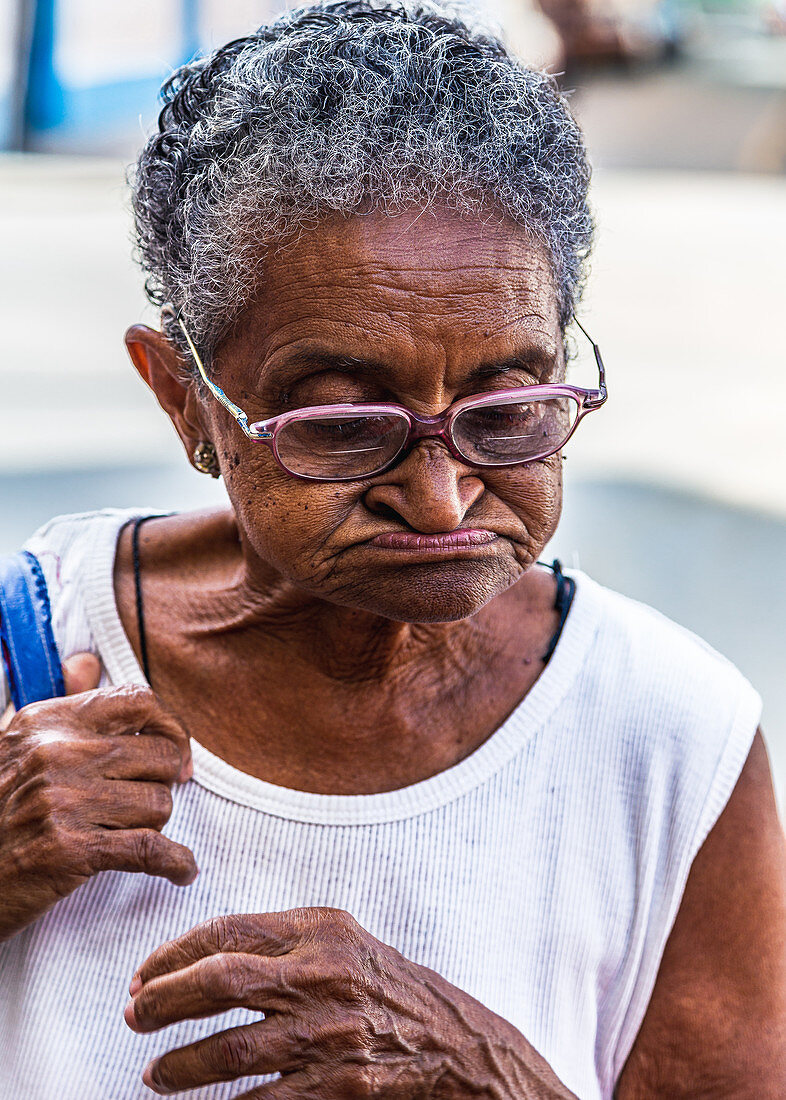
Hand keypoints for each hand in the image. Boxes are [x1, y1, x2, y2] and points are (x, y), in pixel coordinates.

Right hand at [0, 654, 196, 941]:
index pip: (138, 701)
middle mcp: (56, 753)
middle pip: (160, 755)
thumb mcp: (18, 746)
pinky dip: (175, 863)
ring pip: (159, 803)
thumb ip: (64, 705)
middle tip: (148, 802)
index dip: (170, 727)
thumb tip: (87, 661)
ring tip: (130, 834)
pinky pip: (150, 849)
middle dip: (165, 783)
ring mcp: (62, 800)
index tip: (175, 754)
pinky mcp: (69, 850)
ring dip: (155, 825)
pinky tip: (182, 870)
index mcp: (47, 721)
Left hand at [125, 908, 576, 1098]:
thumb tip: (201, 954)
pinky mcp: (341, 1084)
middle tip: (133, 1016)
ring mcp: (332, 1031)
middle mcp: (324, 973)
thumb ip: (282, 937)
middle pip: (221, 982)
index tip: (142, 974)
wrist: (453, 1041)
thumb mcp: (340, 940)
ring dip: (181, 1066)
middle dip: (164, 1001)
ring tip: (154, 1073)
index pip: (227, 931)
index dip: (173, 954)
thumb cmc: (383, 984)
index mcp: (319, 928)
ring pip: (232, 1051)